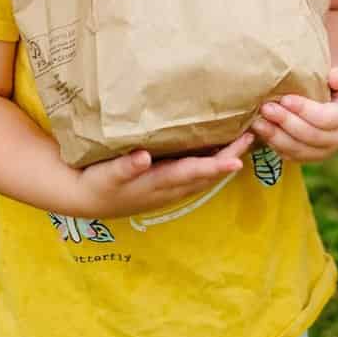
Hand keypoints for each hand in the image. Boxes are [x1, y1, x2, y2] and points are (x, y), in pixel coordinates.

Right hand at [72, 131, 252, 217]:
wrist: (86, 200)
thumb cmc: (97, 183)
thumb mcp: (107, 175)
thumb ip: (125, 166)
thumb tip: (144, 157)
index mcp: (157, 182)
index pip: (191, 173)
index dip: (215, 167)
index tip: (237, 161)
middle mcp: (169, 188)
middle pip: (206, 174)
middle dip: (229, 157)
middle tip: (251, 136)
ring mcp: (169, 188)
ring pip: (203, 175)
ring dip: (224, 159)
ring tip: (244, 139)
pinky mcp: (165, 184)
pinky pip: (195, 174)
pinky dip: (211, 162)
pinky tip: (219, 149)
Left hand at [253, 66, 337, 162]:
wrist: (325, 106)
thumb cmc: (329, 88)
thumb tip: (334, 78)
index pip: (326, 118)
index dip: (305, 110)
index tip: (285, 99)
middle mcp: (334, 141)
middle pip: (309, 135)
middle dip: (286, 122)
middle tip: (266, 108)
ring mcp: (318, 153)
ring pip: (296, 148)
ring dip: (275, 136)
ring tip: (258, 122)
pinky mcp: (303, 158)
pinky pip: (287, 154)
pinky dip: (272, 144)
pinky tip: (259, 131)